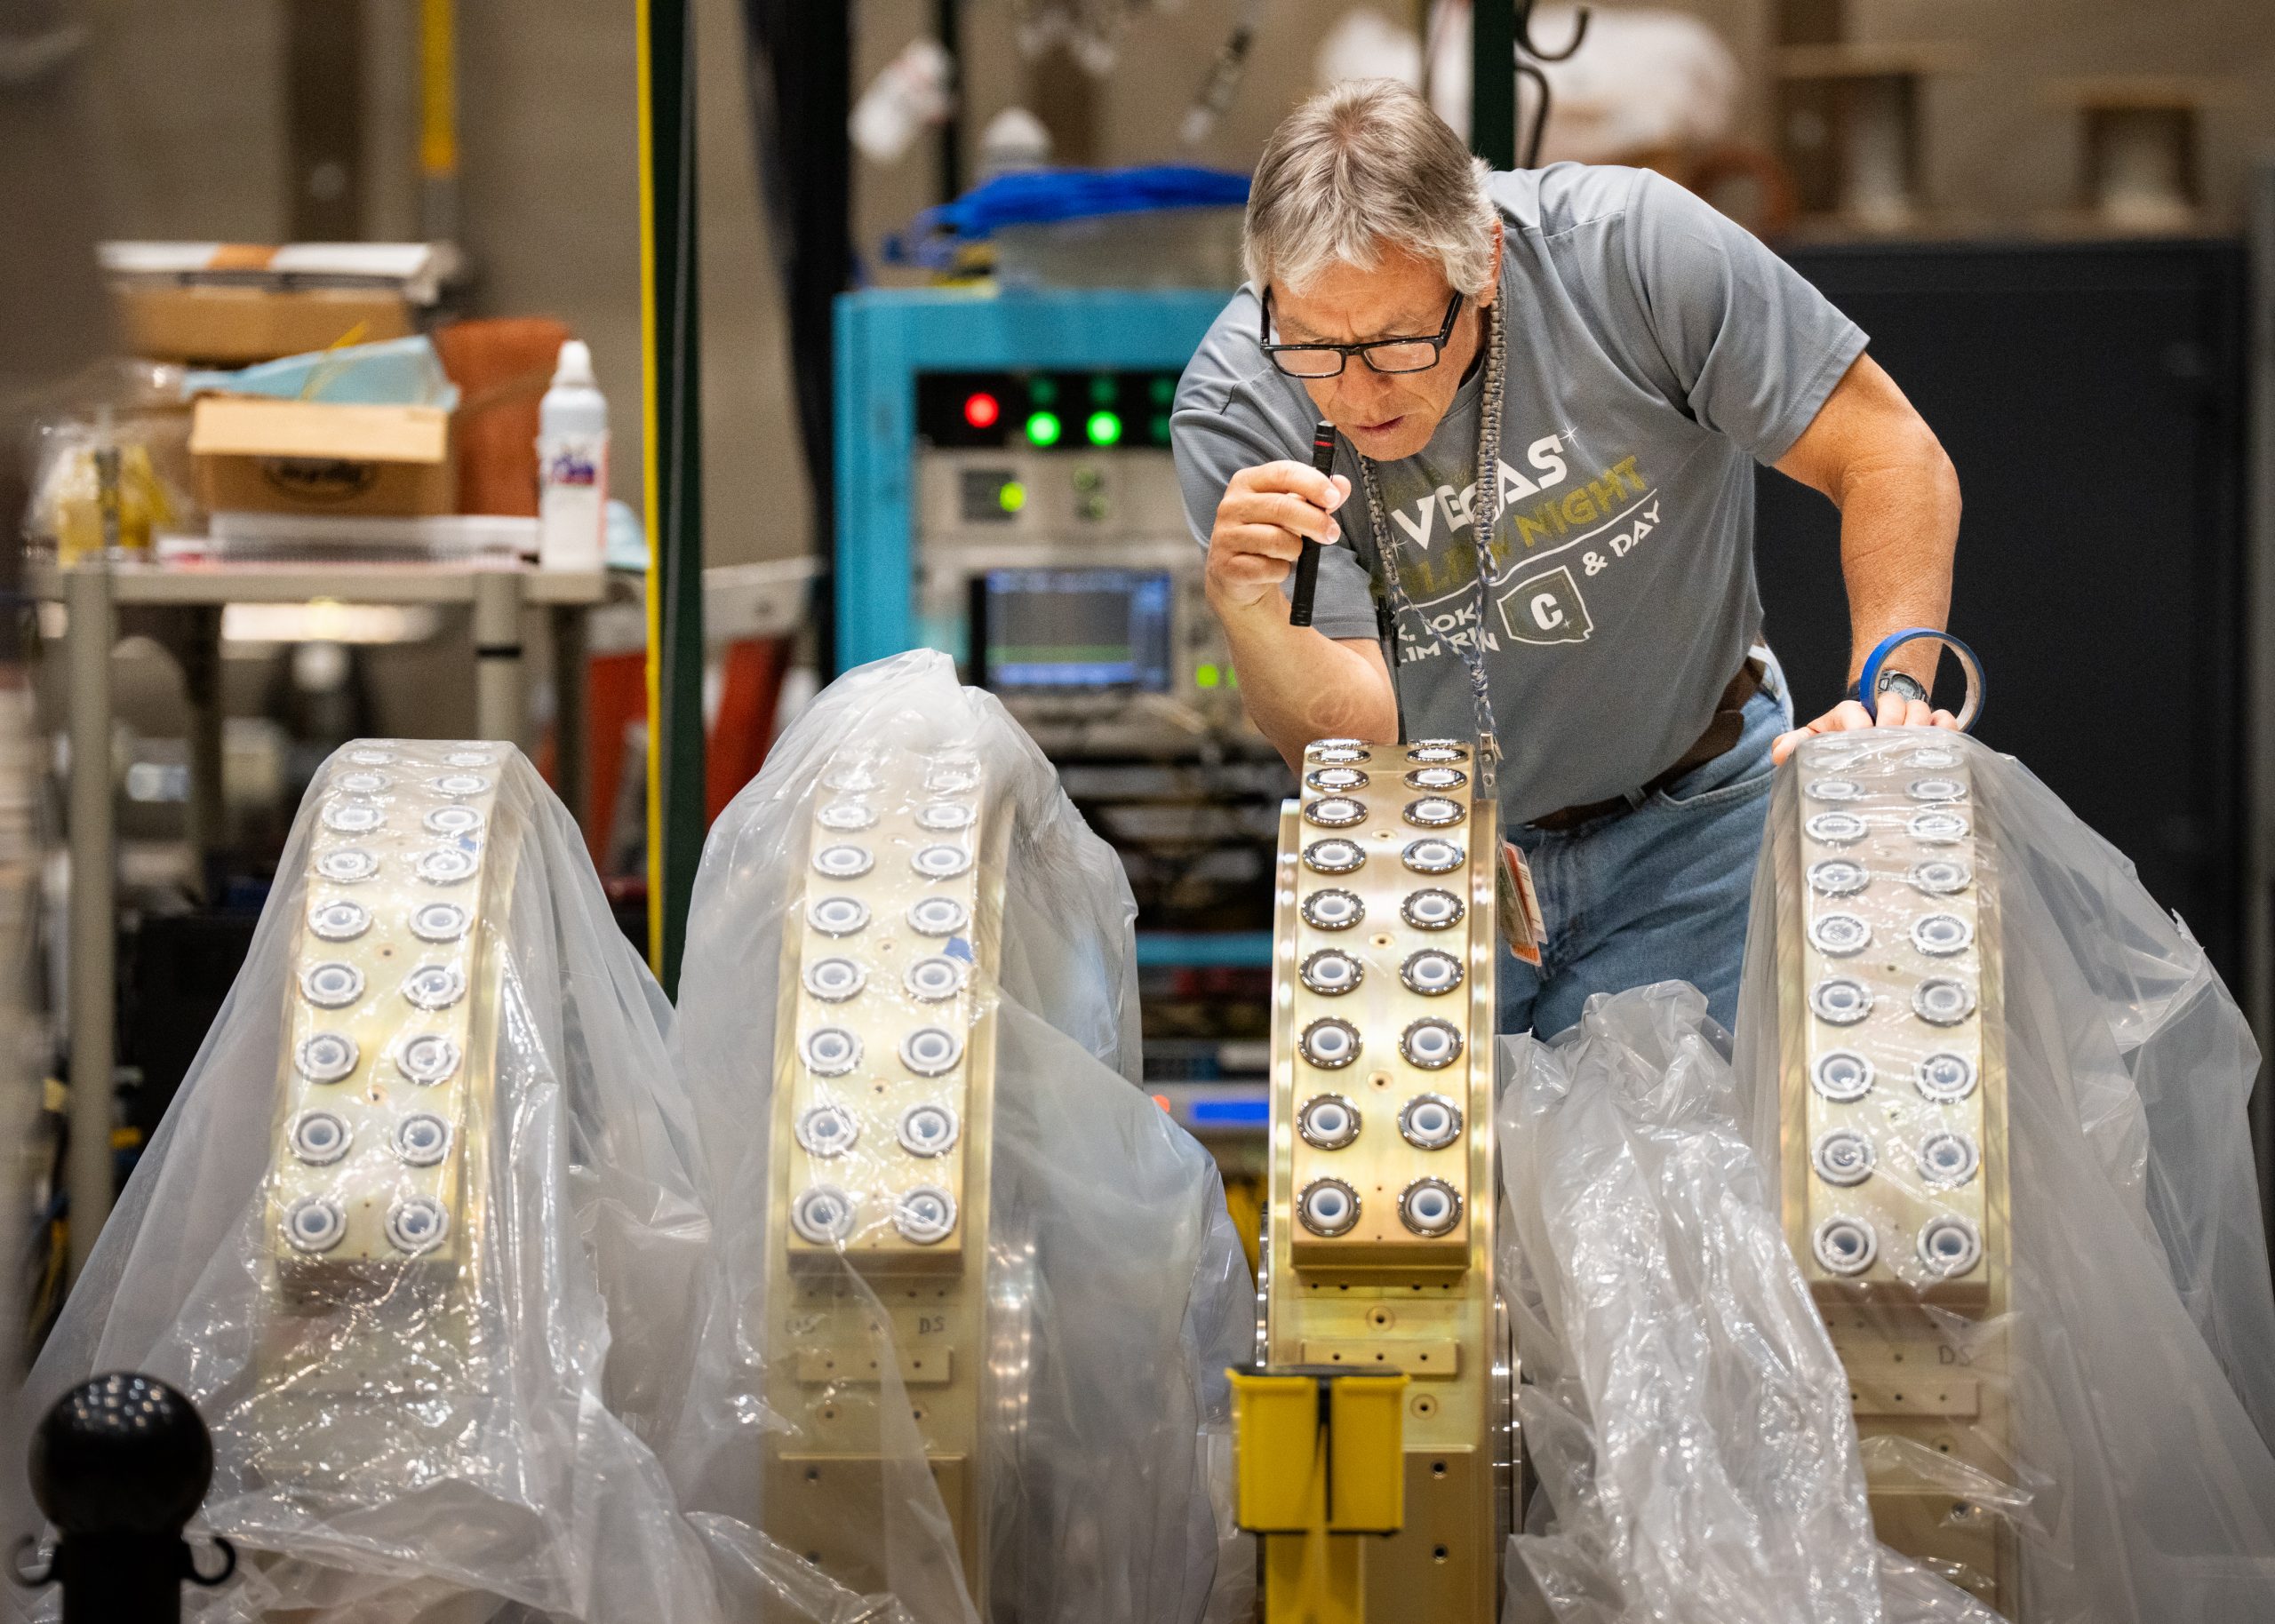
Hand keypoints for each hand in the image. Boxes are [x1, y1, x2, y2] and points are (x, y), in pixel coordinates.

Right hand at [1204, 461, 1353, 611]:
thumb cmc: (1268, 533)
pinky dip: (1281, 571)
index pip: (1282, 472)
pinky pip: (1268, 568)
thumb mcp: (1293, 510)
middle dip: (1315, 521)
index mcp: (1246, 482)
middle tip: (1332, 533)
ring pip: (1276, 540)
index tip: (1334, 498)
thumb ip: (1318, 497)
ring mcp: (1226, 536)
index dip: (1312, 483)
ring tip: (1293, 552)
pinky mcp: (1228, 566)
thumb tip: (1343, 485)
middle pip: (1281, 507)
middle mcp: (1231, 505)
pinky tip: (1275, 568)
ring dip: (1295, 549)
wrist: (1237, 574)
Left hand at [1771, 687, 1959, 763]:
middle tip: (1887, 748)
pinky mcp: (1932, 726)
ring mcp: (1908, 717)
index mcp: (1848, 715)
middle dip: (1890, 725)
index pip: (1852, 711)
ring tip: (1910, 750)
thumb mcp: (1816, 741)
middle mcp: (1879, 711)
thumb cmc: (1841, 743)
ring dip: (1916, 728)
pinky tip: (1939, 740)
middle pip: (1892, 704)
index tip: (1858, 740)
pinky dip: (1944, 728)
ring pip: (1920, 709)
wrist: (1870, 739)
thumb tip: (1780, 753)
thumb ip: (1797, 745)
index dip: (1856, 726)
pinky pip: (1944, 720)